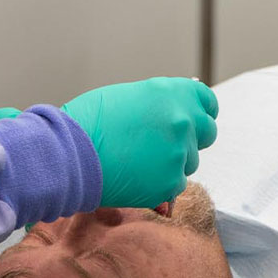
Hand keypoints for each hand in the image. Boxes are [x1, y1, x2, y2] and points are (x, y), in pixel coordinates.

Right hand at [61, 78, 218, 207]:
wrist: (70, 152)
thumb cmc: (90, 120)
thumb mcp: (129, 96)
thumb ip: (159, 103)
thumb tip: (172, 113)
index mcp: (172, 93)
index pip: (207, 101)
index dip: (200, 110)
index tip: (194, 118)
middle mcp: (182, 120)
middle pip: (207, 132)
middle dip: (191, 137)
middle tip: (164, 142)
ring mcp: (179, 153)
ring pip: (189, 161)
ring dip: (172, 161)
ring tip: (138, 158)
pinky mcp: (170, 183)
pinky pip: (175, 184)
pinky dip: (159, 182)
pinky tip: (135, 174)